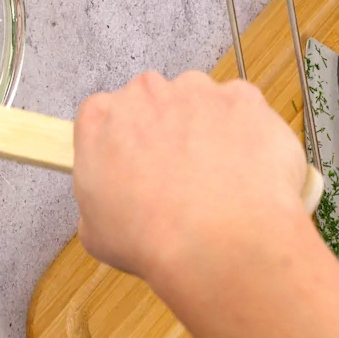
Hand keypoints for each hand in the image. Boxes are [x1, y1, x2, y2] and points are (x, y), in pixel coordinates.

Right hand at [71, 71, 306, 280]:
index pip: (105, 115)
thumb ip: (96, 194)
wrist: (219, 246)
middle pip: (152, 101)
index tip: (133, 164)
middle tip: (175, 175)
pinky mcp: (241, 100)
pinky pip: (242, 110)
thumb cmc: (153, 240)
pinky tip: (242, 171)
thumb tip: (112, 197)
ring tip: (214, 177)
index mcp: (101, 118)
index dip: (121, 142)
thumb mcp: (94, 229)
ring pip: (198, 102)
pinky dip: (244, 133)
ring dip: (203, 128)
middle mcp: (145, 93)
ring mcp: (196, 91)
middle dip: (163, 130)